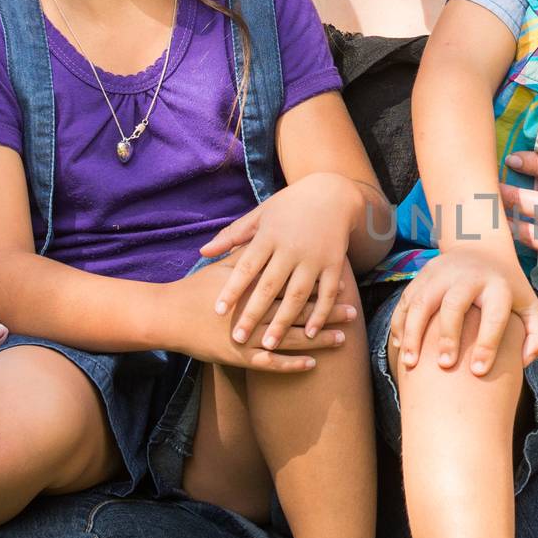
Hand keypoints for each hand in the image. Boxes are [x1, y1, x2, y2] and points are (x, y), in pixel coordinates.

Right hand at [165, 260, 355, 372]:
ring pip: (291, 339)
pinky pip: (272, 364)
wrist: (167, 316)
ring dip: (318, 340)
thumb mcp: (226, 267)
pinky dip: (292, 365)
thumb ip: (249, 255)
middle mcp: (255, 313)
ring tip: (343, 339)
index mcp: (255, 287)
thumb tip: (270, 239)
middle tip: (353, 311)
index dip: (318, 285)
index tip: (342, 283)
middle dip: (327, 312)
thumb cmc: (196, 289)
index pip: (294, 285)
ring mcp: (248, 337)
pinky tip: (312, 364)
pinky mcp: (239, 357)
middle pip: (298, 311)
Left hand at [200, 173, 360, 347]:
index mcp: (269, 235)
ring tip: (270, 344)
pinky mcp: (334, 263)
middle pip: (269, 286)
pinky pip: (327, 293)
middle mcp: (291, 248)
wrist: (332, 194)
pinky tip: (309, 333)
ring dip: (284, 321)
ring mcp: (315, 257)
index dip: (232, 289)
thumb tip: (203, 252)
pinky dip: (320, 314)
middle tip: (238, 338)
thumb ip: (232, 236)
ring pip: (298, 294)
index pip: (246, 267)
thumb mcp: (259, 214)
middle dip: (253, 314)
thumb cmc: (289, 205)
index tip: (218, 311)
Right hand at [388, 248, 537, 376]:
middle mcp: (469, 276)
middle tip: (445, 366)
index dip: (487, 344)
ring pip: (423, 301)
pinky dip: (400, 324)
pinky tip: (400, 348)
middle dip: (449, 335)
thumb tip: (525, 362)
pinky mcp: (421, 276)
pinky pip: (406, 301)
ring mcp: (441, 274)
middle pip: (455, 304)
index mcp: (497, 286)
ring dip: (414, 332)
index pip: (494, 315)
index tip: (478, 371)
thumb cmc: (506, 288)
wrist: (479, 247)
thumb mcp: (529, 305)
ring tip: (411, 363)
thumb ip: (537, 335)